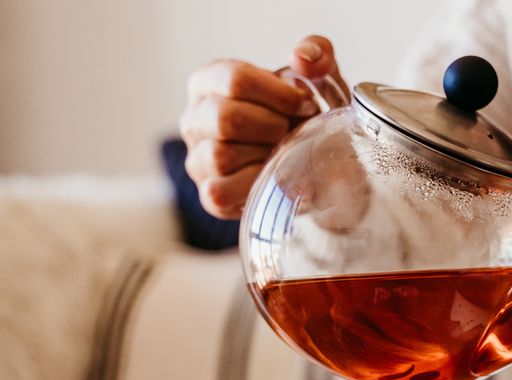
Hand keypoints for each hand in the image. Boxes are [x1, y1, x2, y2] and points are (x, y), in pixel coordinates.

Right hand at [179, 36, 347, 218]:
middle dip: (273, 126)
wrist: (317, 163)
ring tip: (284, 151)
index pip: (233, 79)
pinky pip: (220, 191)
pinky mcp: (210, 196)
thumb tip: (302, 59)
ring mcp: (198, 159)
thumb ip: (317, 52)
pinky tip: (274, 173)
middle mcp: (194, 119)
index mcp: (208, 82)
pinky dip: (254, 183)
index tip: (306, 104)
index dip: (278, 94)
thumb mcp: (318, 76)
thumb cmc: (306, 116)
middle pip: (225, 118)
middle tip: (293, 130)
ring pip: (221, 155)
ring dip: (265, 154)